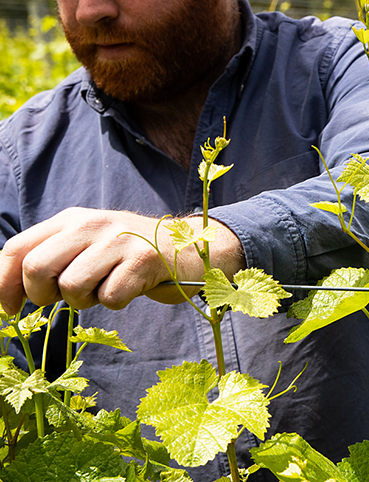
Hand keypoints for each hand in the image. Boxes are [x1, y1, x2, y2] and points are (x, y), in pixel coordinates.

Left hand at [0, 208, 245, 314]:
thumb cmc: (128, 254)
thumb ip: (49, 258)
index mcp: (71, 219)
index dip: (4, 284)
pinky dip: (116, 302)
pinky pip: (110, 298)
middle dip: (43, 295)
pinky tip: (130, 288)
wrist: (190, 246)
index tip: (11, 308)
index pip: (16, 249)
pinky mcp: (144, 260)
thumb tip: (5, 291)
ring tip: (104, 288)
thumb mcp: (86, 245)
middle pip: (37, 269)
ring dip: (85, 301)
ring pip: (72, 287)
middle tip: (64, 298)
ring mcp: (119, 240)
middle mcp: (92, 224)